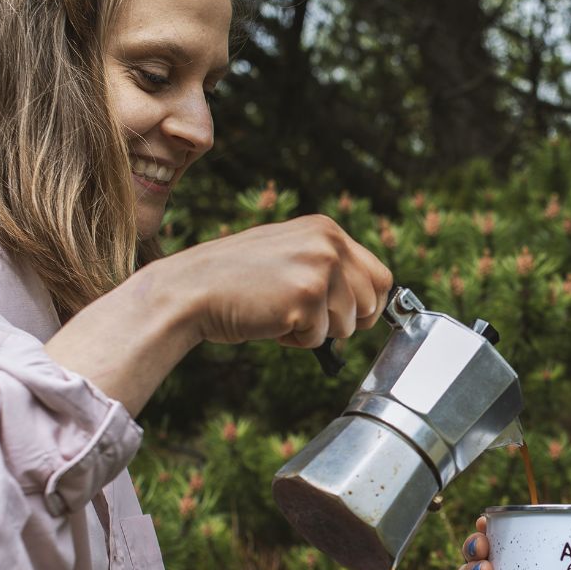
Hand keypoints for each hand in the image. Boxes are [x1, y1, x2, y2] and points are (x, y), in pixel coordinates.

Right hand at [45, 215, 390, 416]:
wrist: (190, 289)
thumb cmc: (235, 279)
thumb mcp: (288, 254)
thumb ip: (325, 265)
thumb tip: (368, 298)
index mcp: (326, 229)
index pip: (380, 274)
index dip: (368, 303)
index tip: (351, 315)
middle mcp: (328, 243)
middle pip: (372, 302)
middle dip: (346, 321)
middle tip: (309, 319)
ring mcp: (319, 269)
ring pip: (347, 324)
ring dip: (315, 330)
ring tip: (279, 312)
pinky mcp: (306, 299)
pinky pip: (321, 338)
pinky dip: (296, 340)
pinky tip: (269, 321)